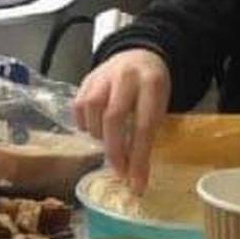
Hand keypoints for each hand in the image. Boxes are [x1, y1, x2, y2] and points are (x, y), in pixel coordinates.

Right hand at [73, 49, 169, 193]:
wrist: (139, 55)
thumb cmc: (152, 88)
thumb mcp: (160, 105)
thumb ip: (149, 131)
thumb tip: (137, 175)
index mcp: (152, 83)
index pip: (143, 125)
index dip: (139, 158)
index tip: (136, 183)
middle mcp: (126, 76)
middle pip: (114, 117)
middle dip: (115, 150)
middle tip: (118, 171)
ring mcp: (104, 74)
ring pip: (92, 110)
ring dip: (98, 135)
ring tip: (108, 144)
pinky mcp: (87, 78)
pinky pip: (79, 105)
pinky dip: (84, 124)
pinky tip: (94, 130)